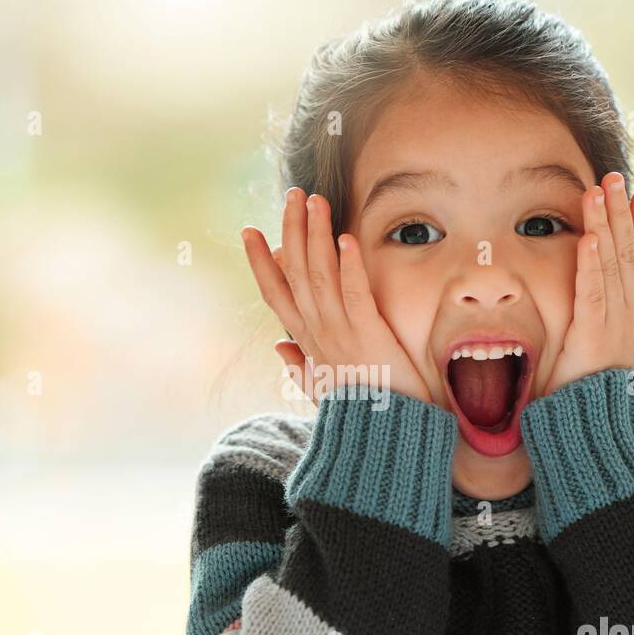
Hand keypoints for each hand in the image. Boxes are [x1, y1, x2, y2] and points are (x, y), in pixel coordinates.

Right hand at [241, 188, 431, 406]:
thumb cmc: (357, 413)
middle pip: (296, 273)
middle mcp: (316, 334)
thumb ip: (299, 367)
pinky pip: (354, 294)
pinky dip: (348, 266)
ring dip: (316, 235)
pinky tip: (345, 238)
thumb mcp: (321, 390)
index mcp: (305, 343)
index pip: (275, 294)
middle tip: (293, 194)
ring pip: (320, 275)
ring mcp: (340, 334)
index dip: (261, 261)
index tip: (251, 231)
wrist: (382, 439)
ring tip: (315, 201)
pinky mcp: (368, 336)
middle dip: (291, 230)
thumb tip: (278, 348)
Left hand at [541, 171, 633, 397]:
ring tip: (597, 192)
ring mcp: (617, 320)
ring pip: (611, 263)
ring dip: (604, 225)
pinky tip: (590, 237)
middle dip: (622, 212)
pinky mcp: (594, 331)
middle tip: (614, 177)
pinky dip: (592, 262)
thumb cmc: (611, 383)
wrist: (601, 419)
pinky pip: (593, 290)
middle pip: (629, 251)